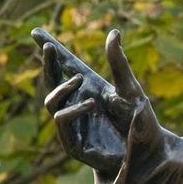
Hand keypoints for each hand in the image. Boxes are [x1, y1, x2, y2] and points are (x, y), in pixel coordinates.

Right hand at [33, 28, 161, 177]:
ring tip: (81, 80)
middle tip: (48, 46)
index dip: (53, 50)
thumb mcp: (129, 88)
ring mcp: (73, 122)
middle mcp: (78, 102)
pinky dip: (73, 109)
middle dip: (48, 63)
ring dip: (63, 88)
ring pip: (51, 101)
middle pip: (53, 80)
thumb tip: (114, 32)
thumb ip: (119, 63)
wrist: (148, 152)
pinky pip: (62, 121)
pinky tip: (91, 103)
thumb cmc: (140, 119)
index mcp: (91, 87)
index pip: (66, 65)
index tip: (34, 31)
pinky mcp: (73, 142)